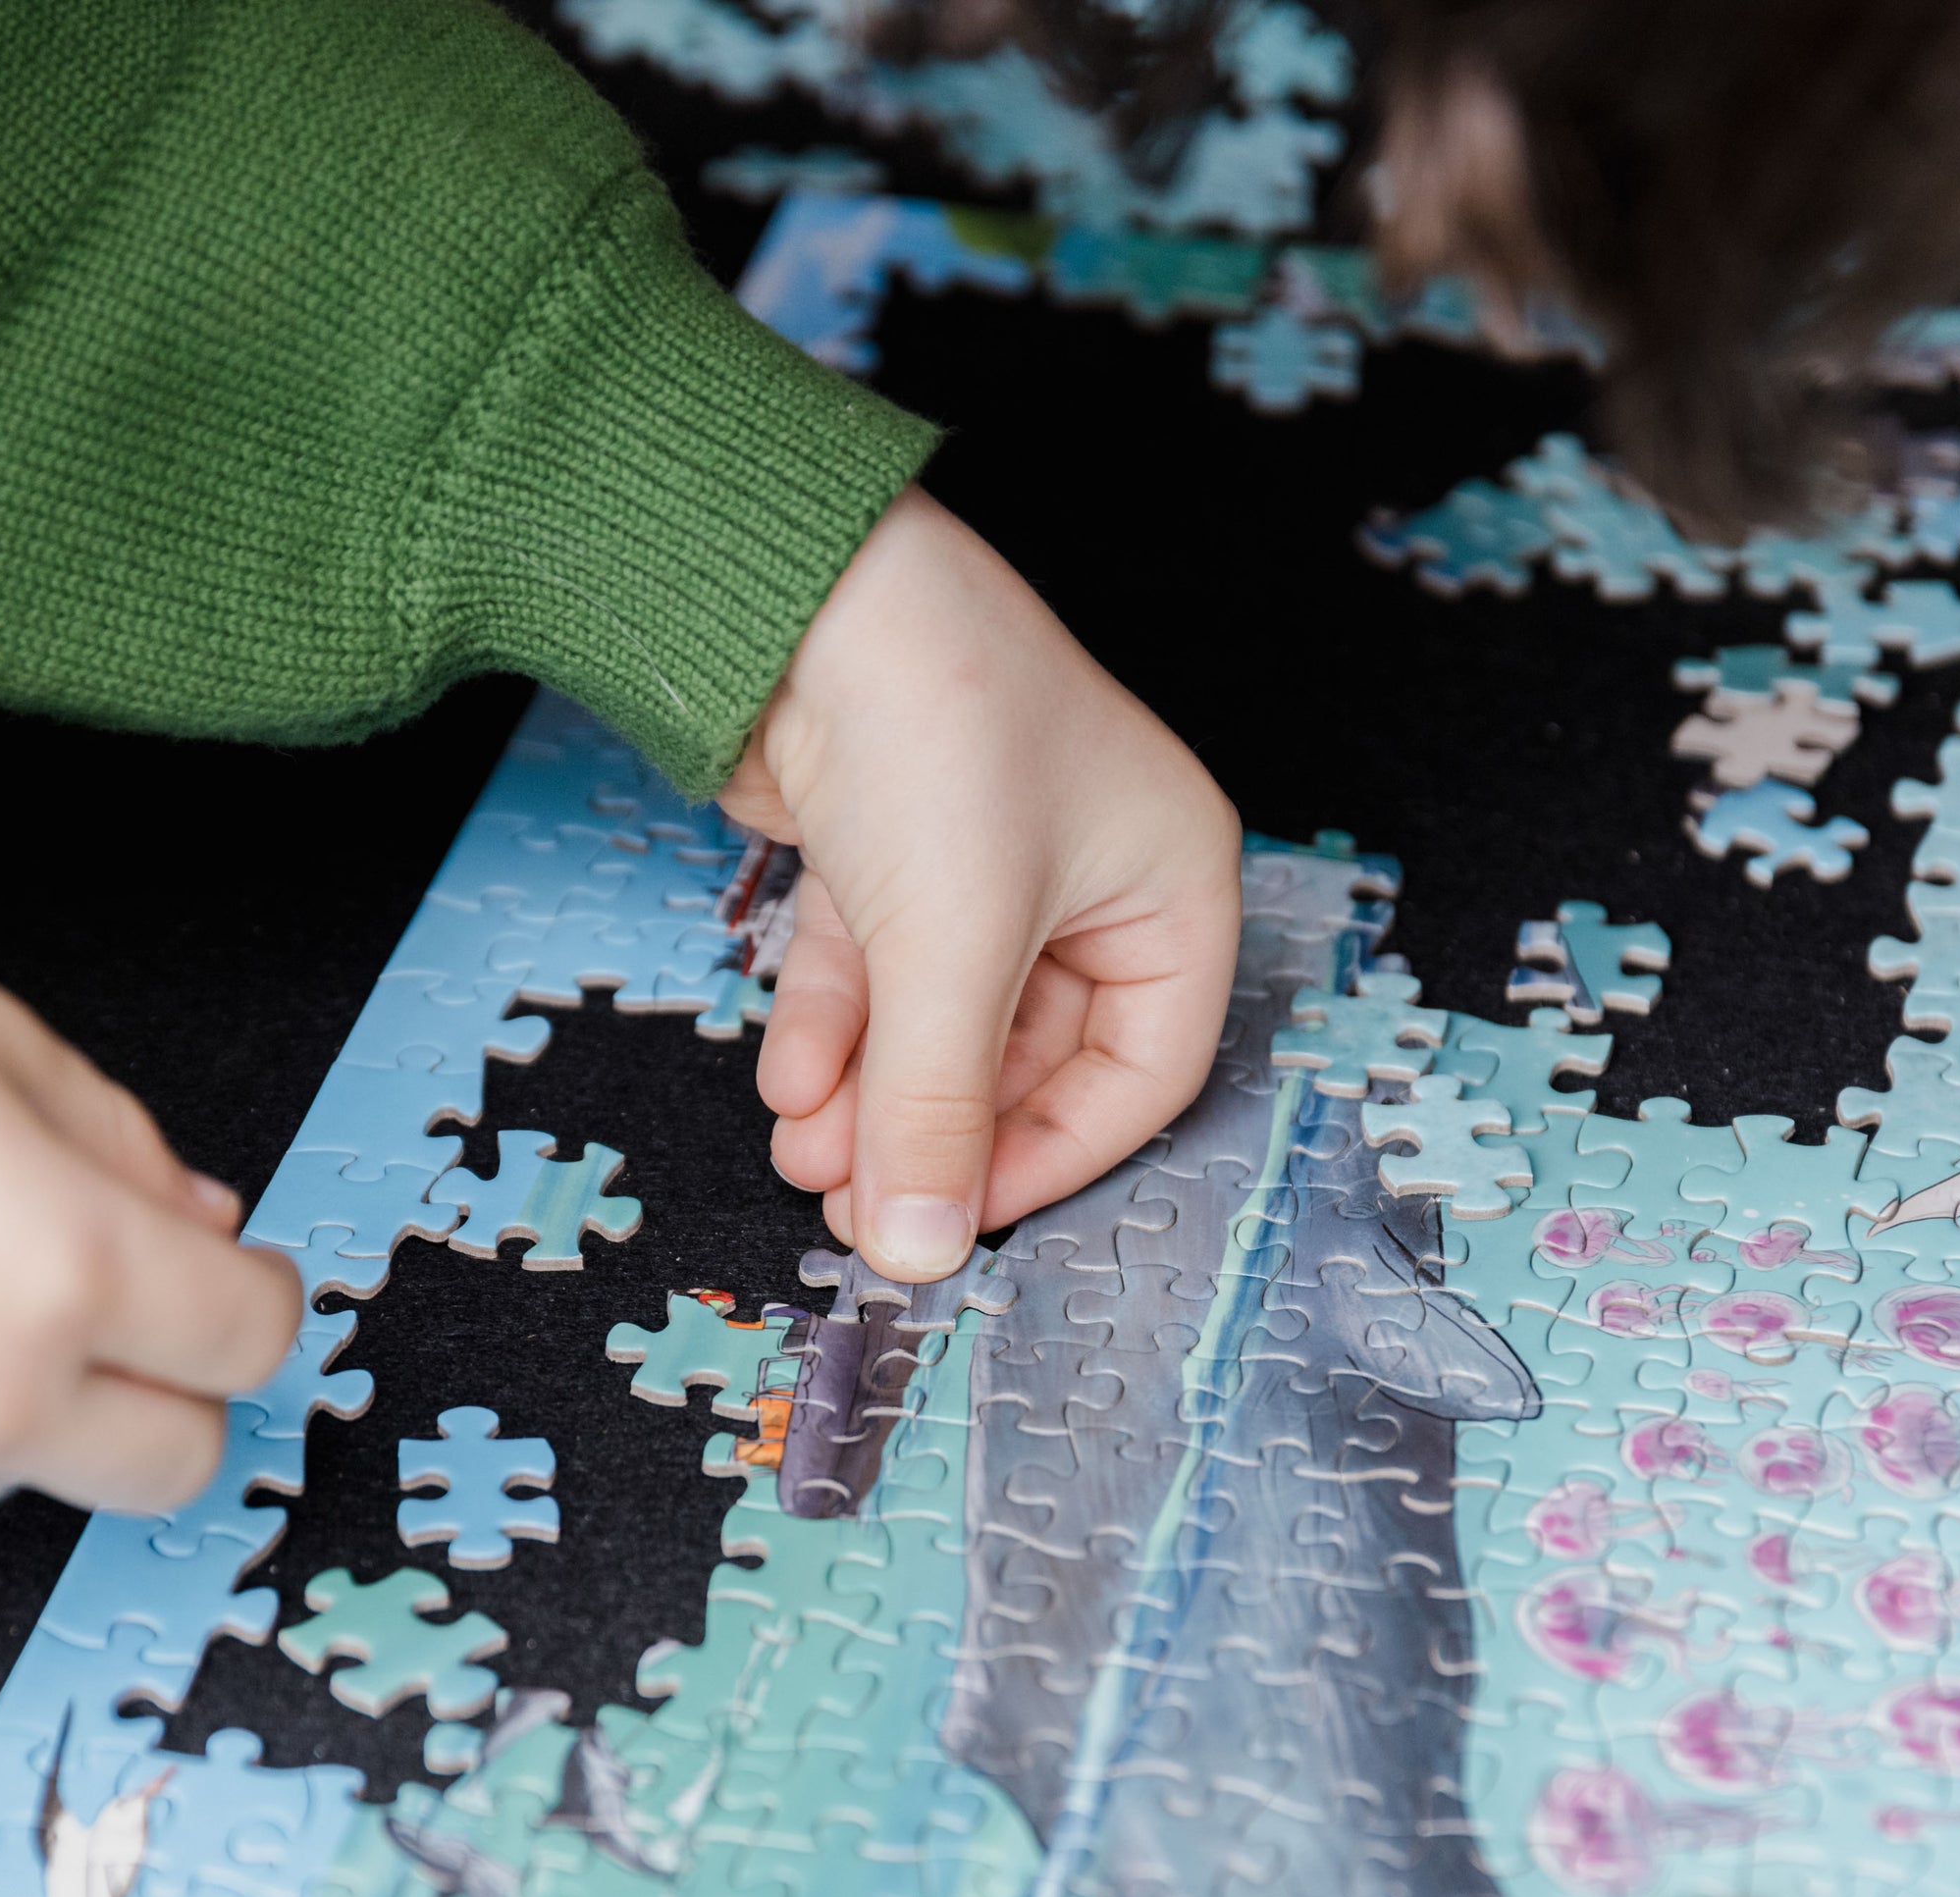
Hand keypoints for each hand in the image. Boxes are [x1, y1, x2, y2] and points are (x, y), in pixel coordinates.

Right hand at [0, 907, 304, 1533]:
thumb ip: (125, 1148)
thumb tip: (199, 1223)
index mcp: (68, 1273)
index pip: (246, 1344)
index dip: (251, 1297)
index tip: (228, 1275)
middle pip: (171, 1462)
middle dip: (168, 1389)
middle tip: (119, 1311)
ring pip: (31, 1475)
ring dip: (26, 1406)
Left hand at [721, 487, 1242, 1280]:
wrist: (793, 583)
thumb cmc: (934, 720)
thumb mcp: (950, 952)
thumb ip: (936, 1114)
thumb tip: (919, 1252)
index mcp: (1172, 880)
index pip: (1141, 1071)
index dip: (1051, 1156)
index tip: (960, 1214)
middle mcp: (1093, 870)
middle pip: (1029, 1055)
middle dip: (934, 1131)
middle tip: (858, 1209)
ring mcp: (988, 857)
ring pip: (942, 1018)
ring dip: (872, 1095)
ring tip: (804, 1154)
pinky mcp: (894, 843)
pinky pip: (879, 968)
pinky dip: (836, 1027)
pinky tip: (788, 1080)